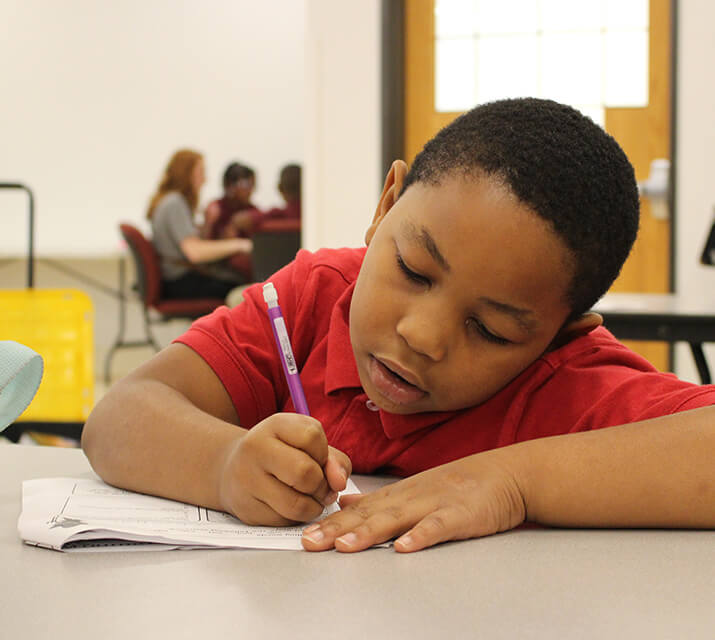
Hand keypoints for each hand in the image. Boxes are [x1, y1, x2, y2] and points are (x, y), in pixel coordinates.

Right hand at [218, 413, 351, 525]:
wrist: (232, 468)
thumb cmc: (280, 454)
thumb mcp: (307, 445)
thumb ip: (333, 459)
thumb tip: (339, 482)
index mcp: (275, 425)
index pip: (312, 436)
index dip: (323, 452)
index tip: (317, 458)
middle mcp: (255, 448)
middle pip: (305, 472)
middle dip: (321, 485)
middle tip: (319, 486)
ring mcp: (247, 480)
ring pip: (297, 504)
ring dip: (313, 506)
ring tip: (310, 498)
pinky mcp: (247, 509)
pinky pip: (285, 521)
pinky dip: (297, 518)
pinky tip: (291, 506)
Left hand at [302, 450, 525, 552]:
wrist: (504, 474)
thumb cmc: (458, 486)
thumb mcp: (413, 488)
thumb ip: (378, 499)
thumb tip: (344, 502)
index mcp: (398, 494)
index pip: (358, 511)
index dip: (330, 523)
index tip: (304, 537)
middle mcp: (410, 497)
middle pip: (369, 515)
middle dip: (337, 530)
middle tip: (310, 543)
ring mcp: (435, 504)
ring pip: (397, 519)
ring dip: (369, 533)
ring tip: (344, 546)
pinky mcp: (460, 514)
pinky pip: (439, 526)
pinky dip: (421, 536)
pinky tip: (405, 548)